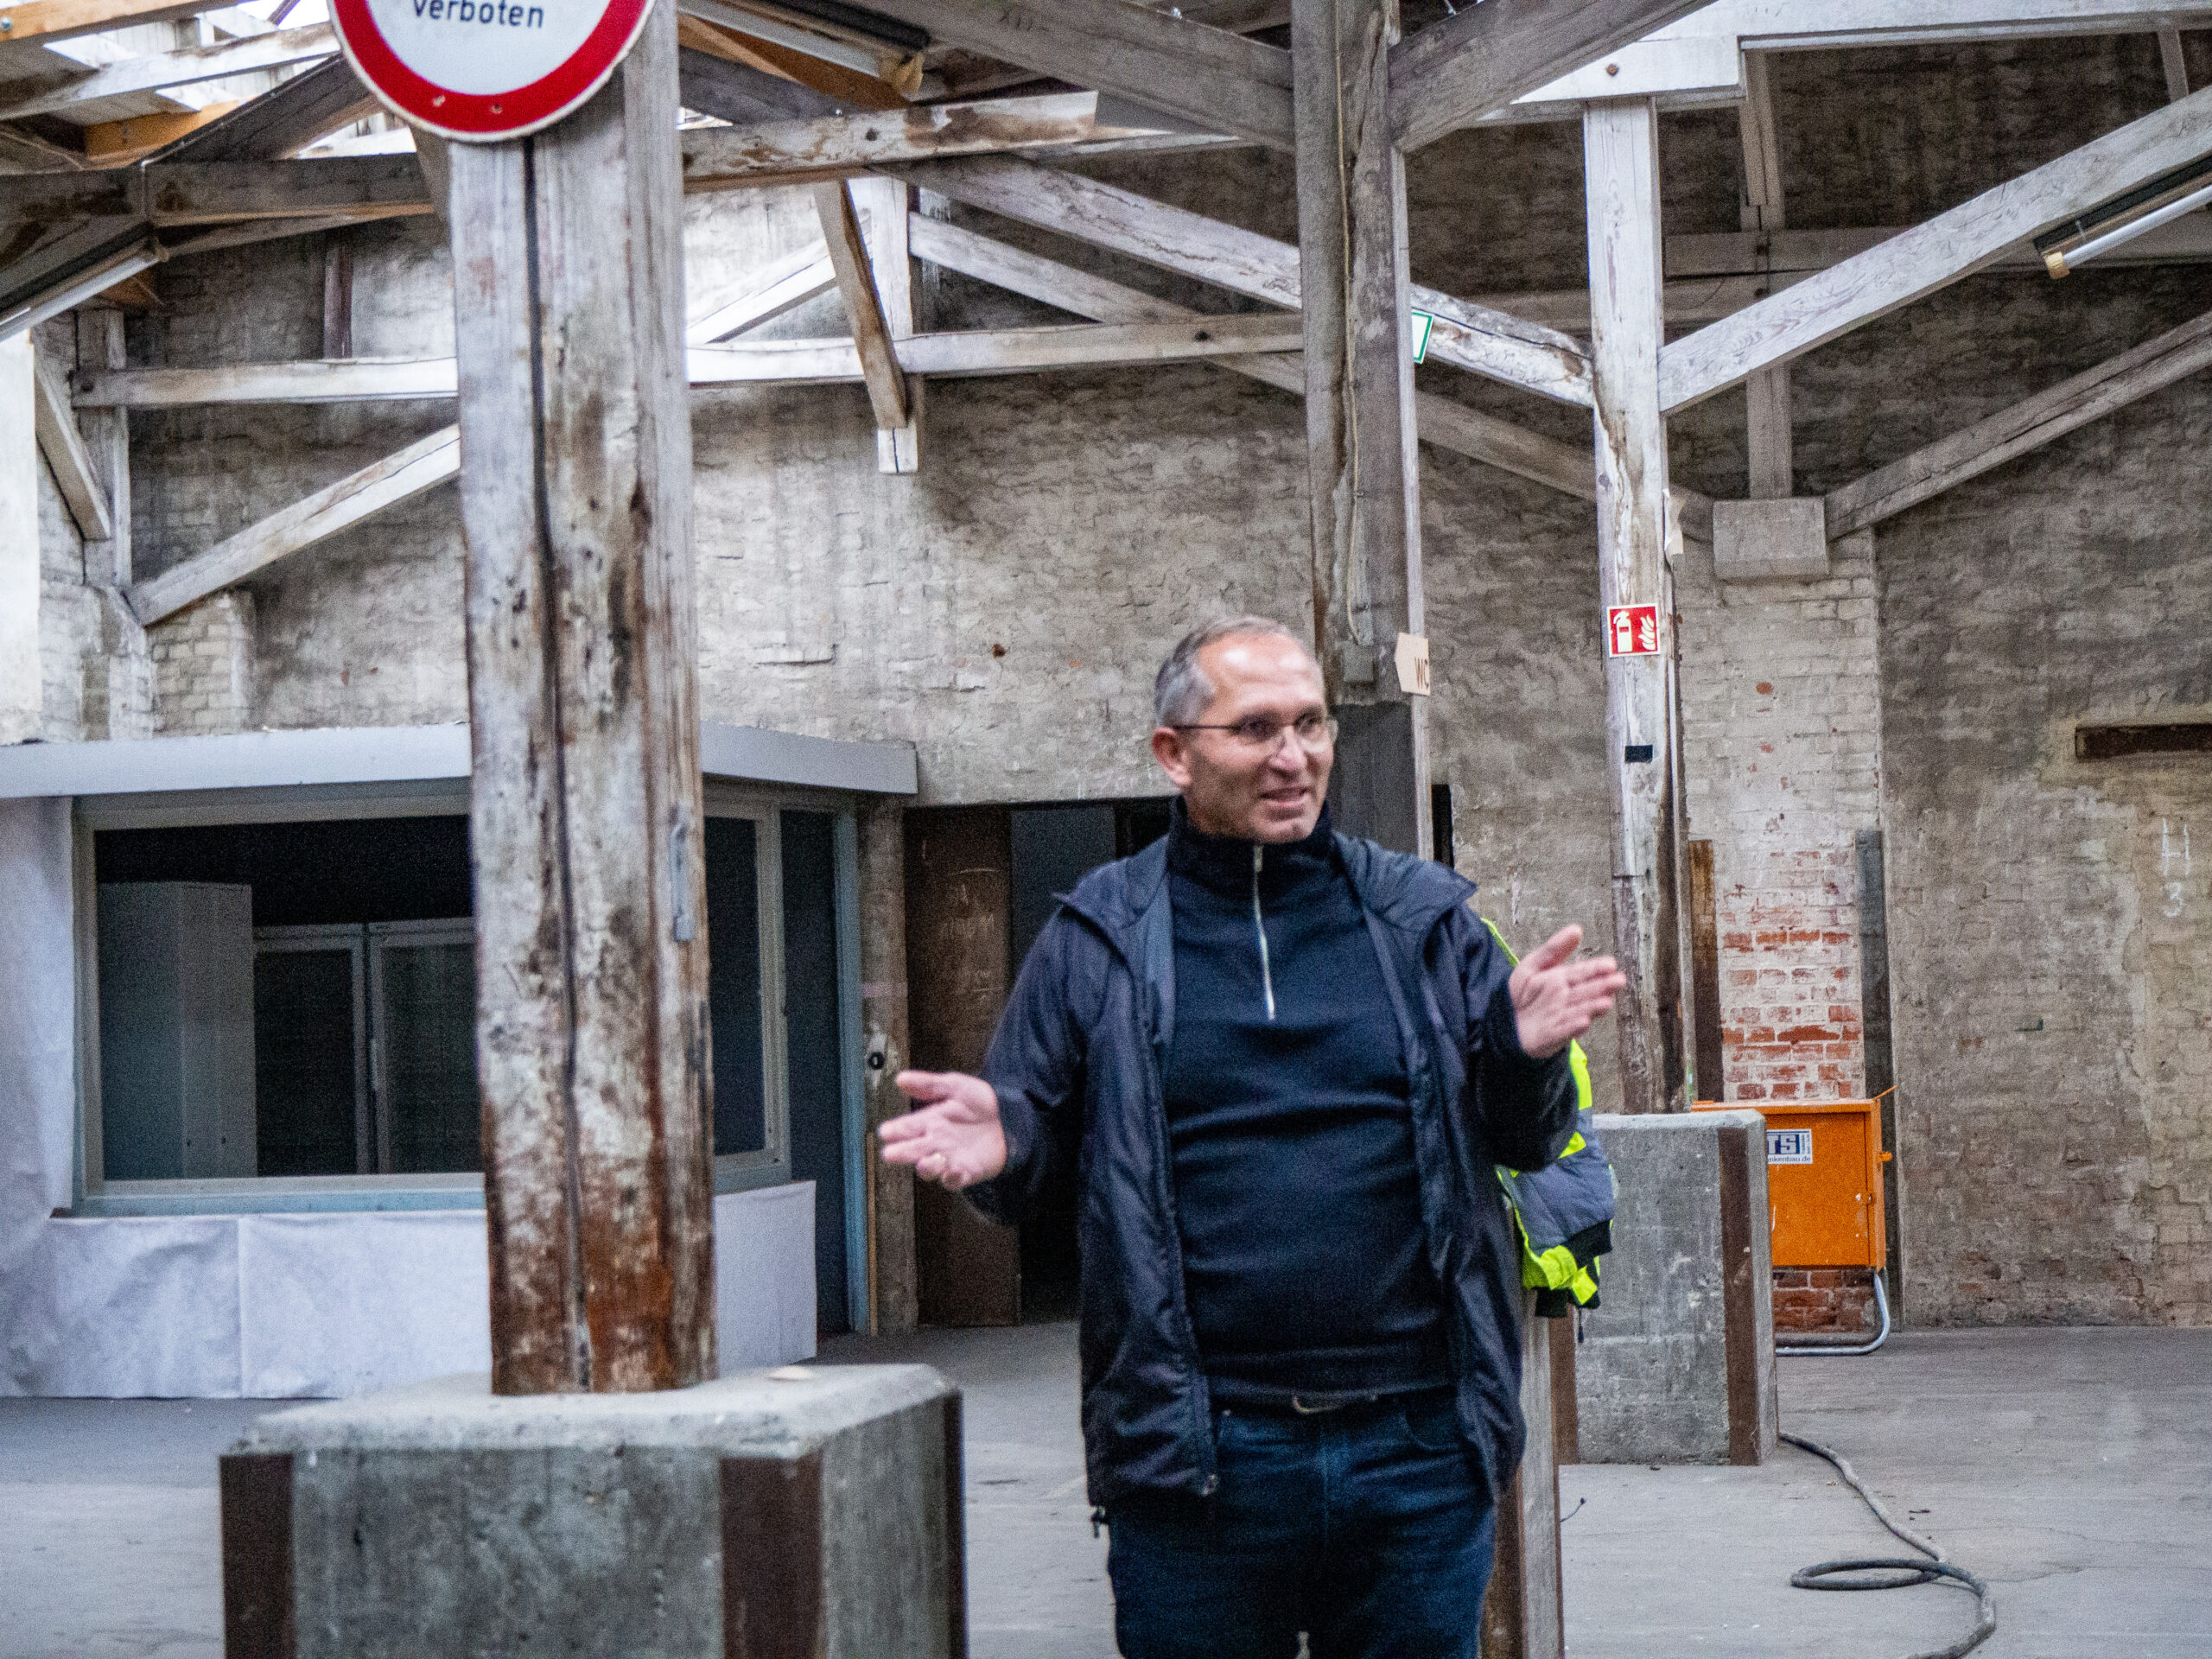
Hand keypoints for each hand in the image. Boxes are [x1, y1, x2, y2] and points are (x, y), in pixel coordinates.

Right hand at [877, 1070, 1007, 1190]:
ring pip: (930, 1169)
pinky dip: (952, 1178)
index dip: (895, 1130)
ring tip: (925, 1161)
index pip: (907, 1127)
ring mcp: (950, 1159)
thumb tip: (900, 1078)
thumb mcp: (955, 1086)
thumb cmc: (980, 1102)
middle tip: (890, 1153)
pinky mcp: (967, 1172)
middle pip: (913, 1150)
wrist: (1011, 1116)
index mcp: (930, 1122)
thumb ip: (929, 1084)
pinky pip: (956, 1180)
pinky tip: (953, 1170)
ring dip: (926, 1167)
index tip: (885, 1132)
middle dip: (900, 1153)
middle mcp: (936, 1143)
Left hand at [1509, 925, 1627, 1058]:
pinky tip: (1583, 1022)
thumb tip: (1577, 929)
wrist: (1504, 1021)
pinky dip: (1572, 1027)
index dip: (1596, 969)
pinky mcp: (1551, 1037)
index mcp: (1563, 980)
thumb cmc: (1521, 993)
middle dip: (1602, 987)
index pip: (1582, 972)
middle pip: (1586, 992)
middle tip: (1618, 981)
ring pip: (1578, 1011)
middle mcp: (1566, 999)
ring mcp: (1560, 1018)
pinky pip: (1562, 1031)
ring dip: (1591, 1008)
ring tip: (1605, 1002)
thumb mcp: (1532, 966)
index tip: (1611, 964)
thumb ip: (1553, 950)